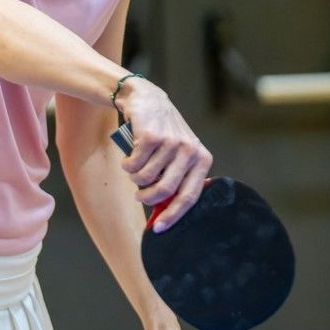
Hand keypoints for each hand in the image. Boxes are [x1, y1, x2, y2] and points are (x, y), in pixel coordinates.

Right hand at [115, 77, 211, 230]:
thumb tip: (164, 215)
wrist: (147, 99)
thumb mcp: (176, 154)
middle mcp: (190, 150)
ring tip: (133, 169)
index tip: (158, 230)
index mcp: (202, 158)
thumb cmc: (162, 134)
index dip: (173, 215)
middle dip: (147, 198)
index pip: (190, 196)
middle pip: (165, 190)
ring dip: (134, 178)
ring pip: (146, 178)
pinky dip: (127, 165)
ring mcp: (171, 142)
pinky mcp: (151, 136)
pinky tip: (129, 158)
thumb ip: (176, 179)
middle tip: (139, 196)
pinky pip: (134, 164)